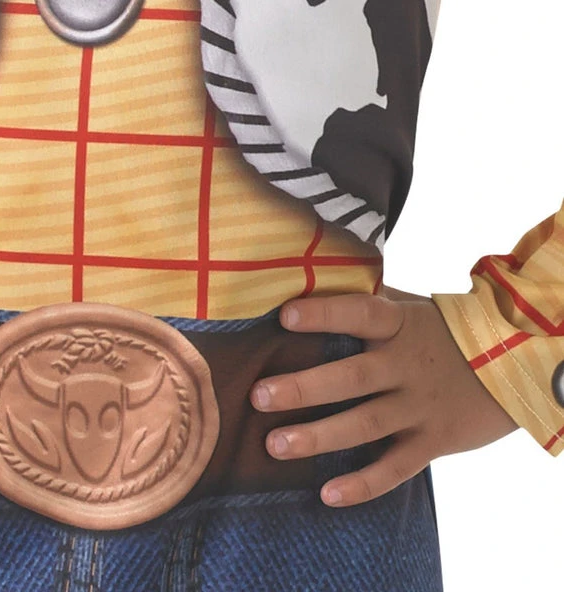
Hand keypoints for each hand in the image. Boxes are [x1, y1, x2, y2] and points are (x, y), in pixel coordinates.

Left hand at [250, 285, 518, 507]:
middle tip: (259, 396)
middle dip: (304, 388)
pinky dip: (363, 484)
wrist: (511, 364)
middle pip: (352, 377)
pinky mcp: (432, 442)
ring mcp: (419, 406)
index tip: (285, 317)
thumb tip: (315, 275)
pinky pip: (395, 468)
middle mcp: (406, 365)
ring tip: (274, 445)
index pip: (359, 314)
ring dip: (319, 437)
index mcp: (399, 324)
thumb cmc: (443, 330)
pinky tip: (327, 493)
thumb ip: (370, 298)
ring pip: (365, 425)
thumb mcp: (411, 306)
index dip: (323, 314)